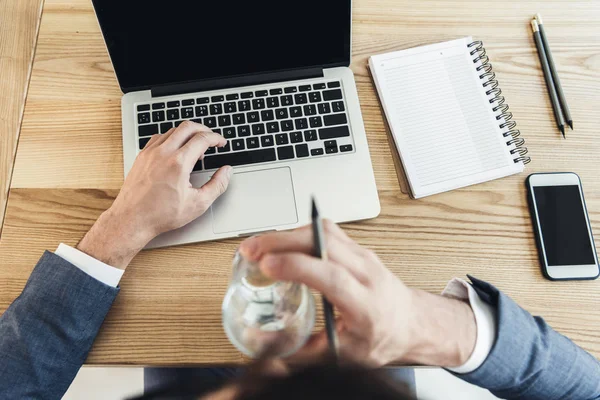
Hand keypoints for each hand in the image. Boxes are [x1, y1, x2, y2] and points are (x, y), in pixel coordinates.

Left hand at [78, 121, 231, 268]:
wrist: (132, 219)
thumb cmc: (161, 215)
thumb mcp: (198, 204)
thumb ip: (217, 185)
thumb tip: (226, 172)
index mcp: (179, 163)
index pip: (202, 139)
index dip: (216, 138)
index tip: (221, 142)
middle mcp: (163, 153)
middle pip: (187, 127)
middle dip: (203, 129)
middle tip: (211, 138)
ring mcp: (150, 153)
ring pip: (172, 130)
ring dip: (187, 133)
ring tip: (195, 147)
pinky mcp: (142, 156)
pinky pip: (159, 137)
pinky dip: (171, 138)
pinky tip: (176, 149)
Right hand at [239, 221, 475, 367]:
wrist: (411, 322)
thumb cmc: (382, 338)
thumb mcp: (343, 355)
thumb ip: (300, 350)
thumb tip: (263, 343)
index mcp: (366, 303)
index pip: (332, 276)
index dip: (297, 267)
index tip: (267, 265)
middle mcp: (366, 272)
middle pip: (324, 242)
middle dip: (282, 241)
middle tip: (251, 249)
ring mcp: (363, 255)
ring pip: (325, 230)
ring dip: (288, 233)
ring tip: (260, 245)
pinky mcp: (357, 248)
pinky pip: (327, 230)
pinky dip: (300, 232)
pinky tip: (281, 241)